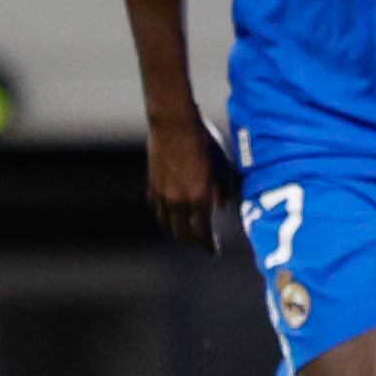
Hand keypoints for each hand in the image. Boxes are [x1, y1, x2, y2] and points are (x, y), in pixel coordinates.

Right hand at [145, 107, 235, 247]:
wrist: (174, 124)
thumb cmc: (204, 141)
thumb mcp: (222, 165)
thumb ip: (223, 189)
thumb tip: (221, 207)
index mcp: (199, 198)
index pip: (202, 233)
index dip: (208, 246)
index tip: (214, 251)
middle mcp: (179, 201)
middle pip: (183, 233)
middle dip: (194, 242)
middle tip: (202, 244)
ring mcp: (162, 194)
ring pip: (168, 223)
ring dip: (178, 231)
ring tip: (187, 232)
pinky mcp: (152, 184)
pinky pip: (158, 208)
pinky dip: (166, 215)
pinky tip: (172, 213)